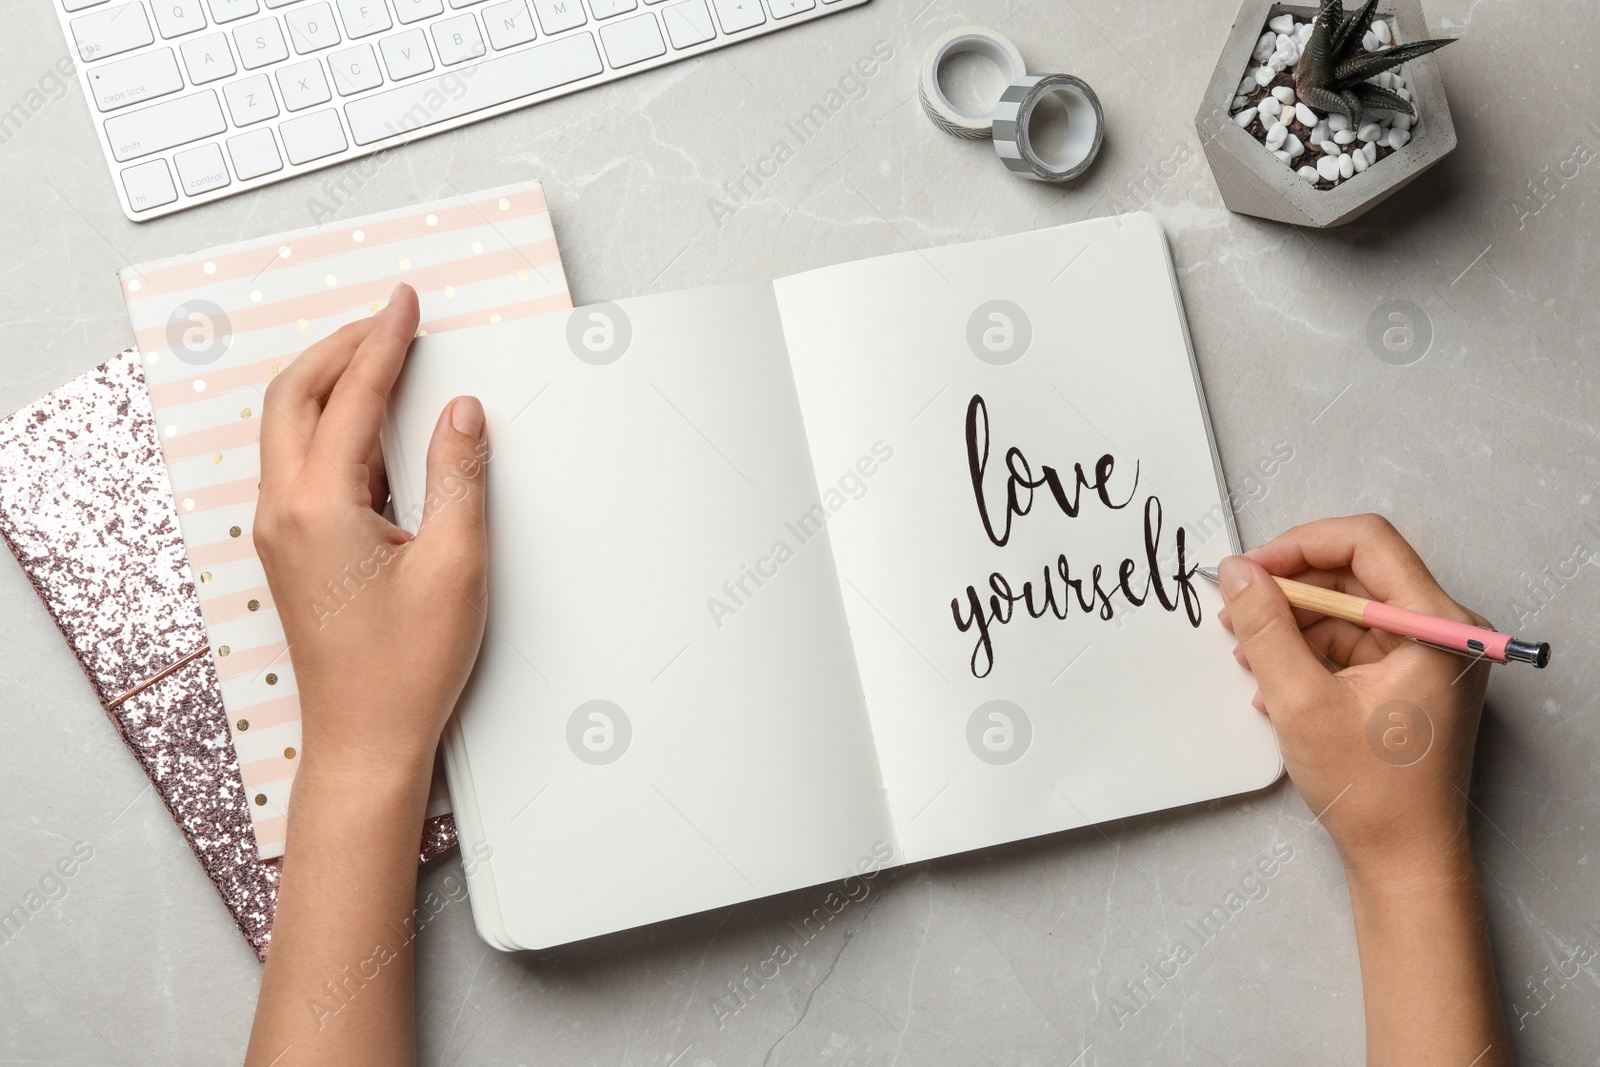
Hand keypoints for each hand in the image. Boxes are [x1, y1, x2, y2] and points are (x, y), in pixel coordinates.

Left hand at [254, 283, 488, 783]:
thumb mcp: (454, 564)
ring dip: (331, 383)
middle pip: (294, 396)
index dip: (383, 341)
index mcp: (317, 506)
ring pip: (289, 427)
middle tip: (390, 321)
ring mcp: (278, 531)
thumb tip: (462, 413)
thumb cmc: (406, 667)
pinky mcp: (289, 549)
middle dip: (341, 347)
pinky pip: (298, 462)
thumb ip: (458, 477)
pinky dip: (330, 424)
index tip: (404, 302)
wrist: (363, 740)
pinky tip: (370, 427)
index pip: (351, 397)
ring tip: (381, 359)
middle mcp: (282, 510)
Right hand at [1217, 514, 1489, 883]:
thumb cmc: (1373, 793)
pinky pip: (1353, 643)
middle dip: (1290, 589)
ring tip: (1249, 655)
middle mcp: (1444, 631)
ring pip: (1349, 609)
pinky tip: (1274, 685)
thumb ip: (1265, 628)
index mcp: (1438, 626)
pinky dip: (1310, 654)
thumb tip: (1237, 572)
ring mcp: (1429, 657)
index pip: (1367, 542)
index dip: (1300, 546)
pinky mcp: (1411, 681)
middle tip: (1238, 608)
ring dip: (1293, 625)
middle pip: (1356, 574)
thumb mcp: (1301, 702)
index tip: (1251, 570)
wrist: (1405, 861)